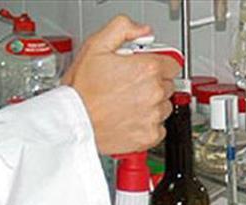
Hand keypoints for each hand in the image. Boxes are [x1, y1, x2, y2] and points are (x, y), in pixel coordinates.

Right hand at [62, 15, 181, 154]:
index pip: (172, 63)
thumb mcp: (96, 45)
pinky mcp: (150, 135)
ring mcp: (153, 115)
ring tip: (128, 102)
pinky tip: (130, 118)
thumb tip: (142, 31)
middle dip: (153, 83)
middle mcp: (154, 92)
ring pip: (164, 106)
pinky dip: (148, 124)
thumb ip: (122, 28)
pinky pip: (159, 128)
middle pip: (167, 84)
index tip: (145, 68)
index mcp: (147, 68)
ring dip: (151, 104)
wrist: (74, 122)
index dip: (158, 64)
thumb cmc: (82, 90)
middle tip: (130, 85)